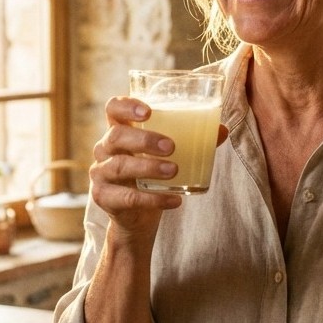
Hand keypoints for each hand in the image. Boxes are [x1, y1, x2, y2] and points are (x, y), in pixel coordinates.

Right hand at [89, 96, 227, 239]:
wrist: (136, 216)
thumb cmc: (152, 175)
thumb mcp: (169, 156)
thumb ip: (193, 141)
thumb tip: (221, 130)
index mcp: (119, 130)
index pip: (113, 108)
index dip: (126, 106)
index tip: (148, 111)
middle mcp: (105, 149)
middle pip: (116, 136)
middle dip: (144, 139)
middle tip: (171, 146)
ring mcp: (101, 173)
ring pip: (119, 166)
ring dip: (149, 167)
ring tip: (174, 170)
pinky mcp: (104, 197)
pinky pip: (127, 197)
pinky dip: (153, 199)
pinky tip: (174, 199)